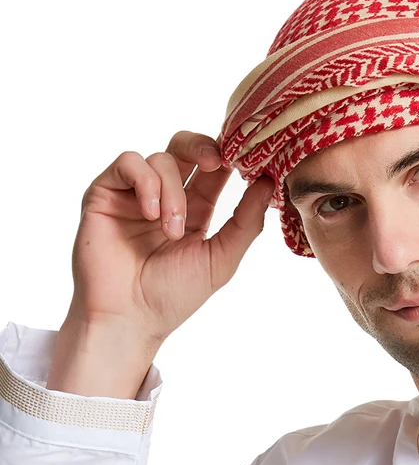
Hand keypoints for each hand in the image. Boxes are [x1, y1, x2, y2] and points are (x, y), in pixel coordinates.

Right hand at [66, 130, 273, 345]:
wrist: (128, 318)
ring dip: (172, 192)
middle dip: (204, 147)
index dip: (229, 158)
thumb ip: (246, 222)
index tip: (245, 160)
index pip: (213, 170)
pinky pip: (128, 163)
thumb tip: (268, 183)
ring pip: (161, 159)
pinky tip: (151, 214)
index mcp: (194, 210)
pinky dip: (145, 183)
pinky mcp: (105, 192)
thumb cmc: (172, 296)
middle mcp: (165, 197)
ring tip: (171, 230)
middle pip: (185, 147)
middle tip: (217, 162)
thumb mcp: (221, 259)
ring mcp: (134, 194)